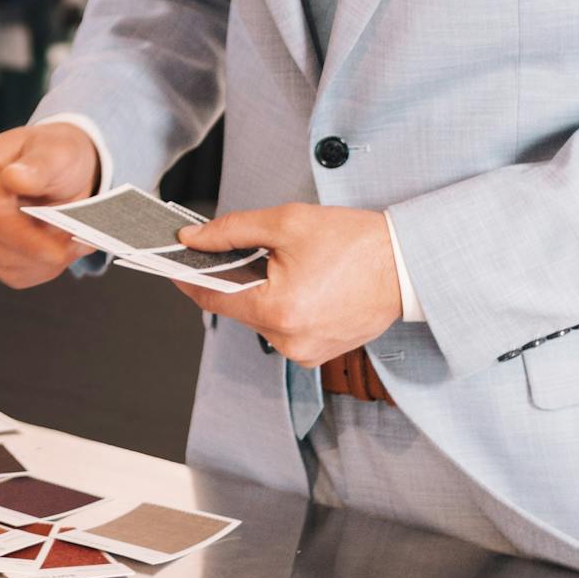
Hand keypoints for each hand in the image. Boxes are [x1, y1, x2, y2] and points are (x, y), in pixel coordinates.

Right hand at [0, 122, 102, 287]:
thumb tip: (14, 178)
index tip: (61, 249)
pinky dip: (44, 267)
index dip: (25, 238)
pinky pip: (15, 275)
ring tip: (73, 235)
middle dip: (43, 248)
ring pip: (9, 264)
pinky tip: (57, 244)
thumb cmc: (55, 155)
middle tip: (82, 238)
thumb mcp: (57, 151)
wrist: (58, 170)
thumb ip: (39, 165)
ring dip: (47, 259)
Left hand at [171, 203, 401, 364]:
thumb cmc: (354, 242)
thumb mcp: (286, 223)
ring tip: (293, 266)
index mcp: (277, 311)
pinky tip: (306, 285)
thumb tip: (191, 239)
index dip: (188, 276)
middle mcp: (288, 341)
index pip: (211, 296)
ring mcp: (304, 353)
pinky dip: (285, 307)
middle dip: (238, 277)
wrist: (408, 265)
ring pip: (261, 318)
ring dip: (264, 293)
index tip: (170, 262)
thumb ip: (231, 231)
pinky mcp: (318, 354)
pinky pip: (284, 329)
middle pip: (238, 307)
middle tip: (254, 249)